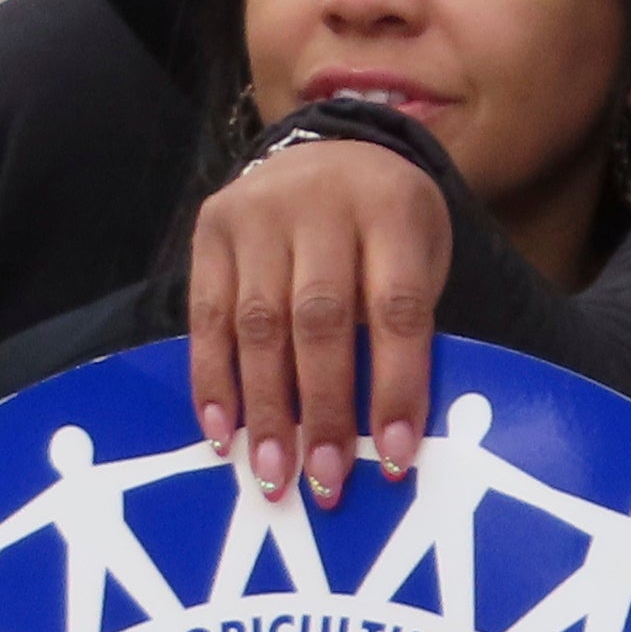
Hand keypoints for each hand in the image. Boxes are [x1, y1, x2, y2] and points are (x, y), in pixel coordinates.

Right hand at [186, 137, 454, 509]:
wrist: (331, 149)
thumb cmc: (389, 223)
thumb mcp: (422, 252)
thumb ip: (404, 323)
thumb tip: (388, 432)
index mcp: (392, 209)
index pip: (396, 308)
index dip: (395, 386)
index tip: (394, 456)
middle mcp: (320, 206)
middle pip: (319, 321)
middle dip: (322, 409)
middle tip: (323, 481)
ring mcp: (257, 215)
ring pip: (257, 325)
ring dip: (264, 409)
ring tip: (272, 474)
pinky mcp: (210, 230)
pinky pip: (205, 317)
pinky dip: (214, 381)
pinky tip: (223, 433)